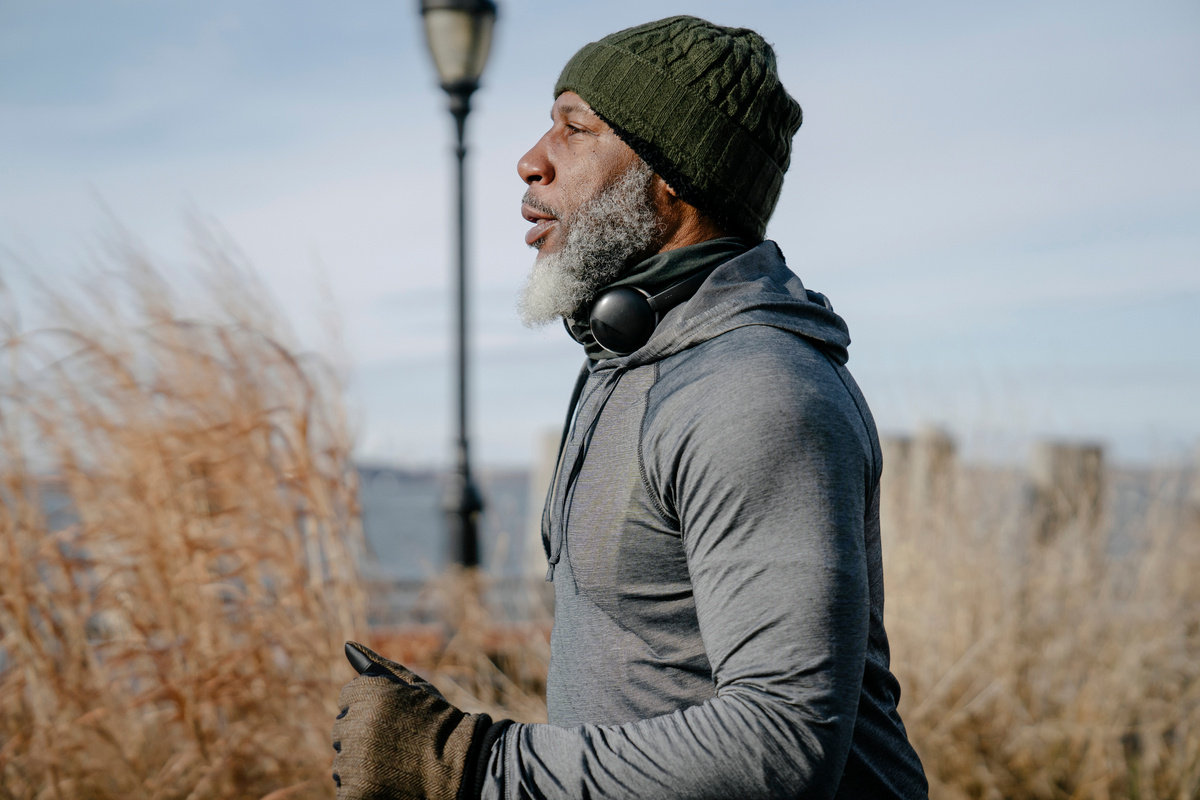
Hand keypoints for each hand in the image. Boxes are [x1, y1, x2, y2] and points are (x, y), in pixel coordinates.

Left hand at [332, 642, 509, 799]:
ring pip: (343, 761)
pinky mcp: (355, 793)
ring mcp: (353, 762)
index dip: (372, 710)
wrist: (463, 767)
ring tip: (395, 764)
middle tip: (396, 743)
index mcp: (368, 694)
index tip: (394, 718)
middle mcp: (356, 725)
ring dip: (362, 764)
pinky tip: (387, 783)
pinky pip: (346, 790)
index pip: (347, 699)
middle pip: (342, 730)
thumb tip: (347, 645)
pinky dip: (362, 789)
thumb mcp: (414, 687)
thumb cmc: (440, 723)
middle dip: (364, 736)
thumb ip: (378, 667)